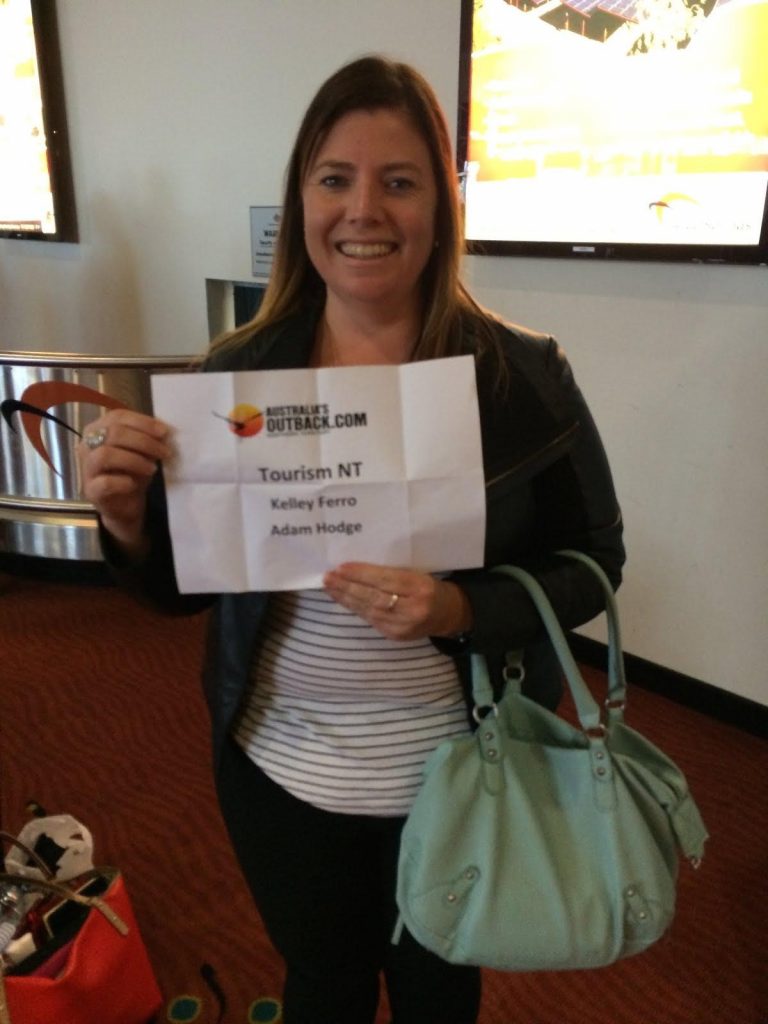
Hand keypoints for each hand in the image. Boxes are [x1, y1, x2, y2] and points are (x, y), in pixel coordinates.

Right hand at [77, 409, 171, 555]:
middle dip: (144, 441)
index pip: (117, 416)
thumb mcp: (143, 452)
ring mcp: (86, 468)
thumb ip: (148, 438)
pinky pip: (104, 482)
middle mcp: (86, 445)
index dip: (143, 422)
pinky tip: (134, 484)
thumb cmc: (132, 473)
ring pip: (105, 454)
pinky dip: (123, 482)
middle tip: (165, 452)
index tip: (165, 432)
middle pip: (113, 433)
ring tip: (153, 469)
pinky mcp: (90, 490)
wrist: (126, 505)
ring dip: (134, 460)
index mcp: (98, 429)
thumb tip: (163, 431)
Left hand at [323, 562, 471, 641]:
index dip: (361, 574)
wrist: (449, 615)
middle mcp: (412, 608)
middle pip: (374, 596)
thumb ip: (392, 573)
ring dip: (346, 598)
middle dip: (348, 586)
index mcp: (420, 587)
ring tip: (329, 586)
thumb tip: (357, 567)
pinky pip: (370, 619)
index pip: (385, 580)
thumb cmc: (429, 587)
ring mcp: (403, 626)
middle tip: (328, 577)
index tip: (341, 567)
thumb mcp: (417, 573)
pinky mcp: (395, 636)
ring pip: (368, 610)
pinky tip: (342, 599)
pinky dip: (354, 608)